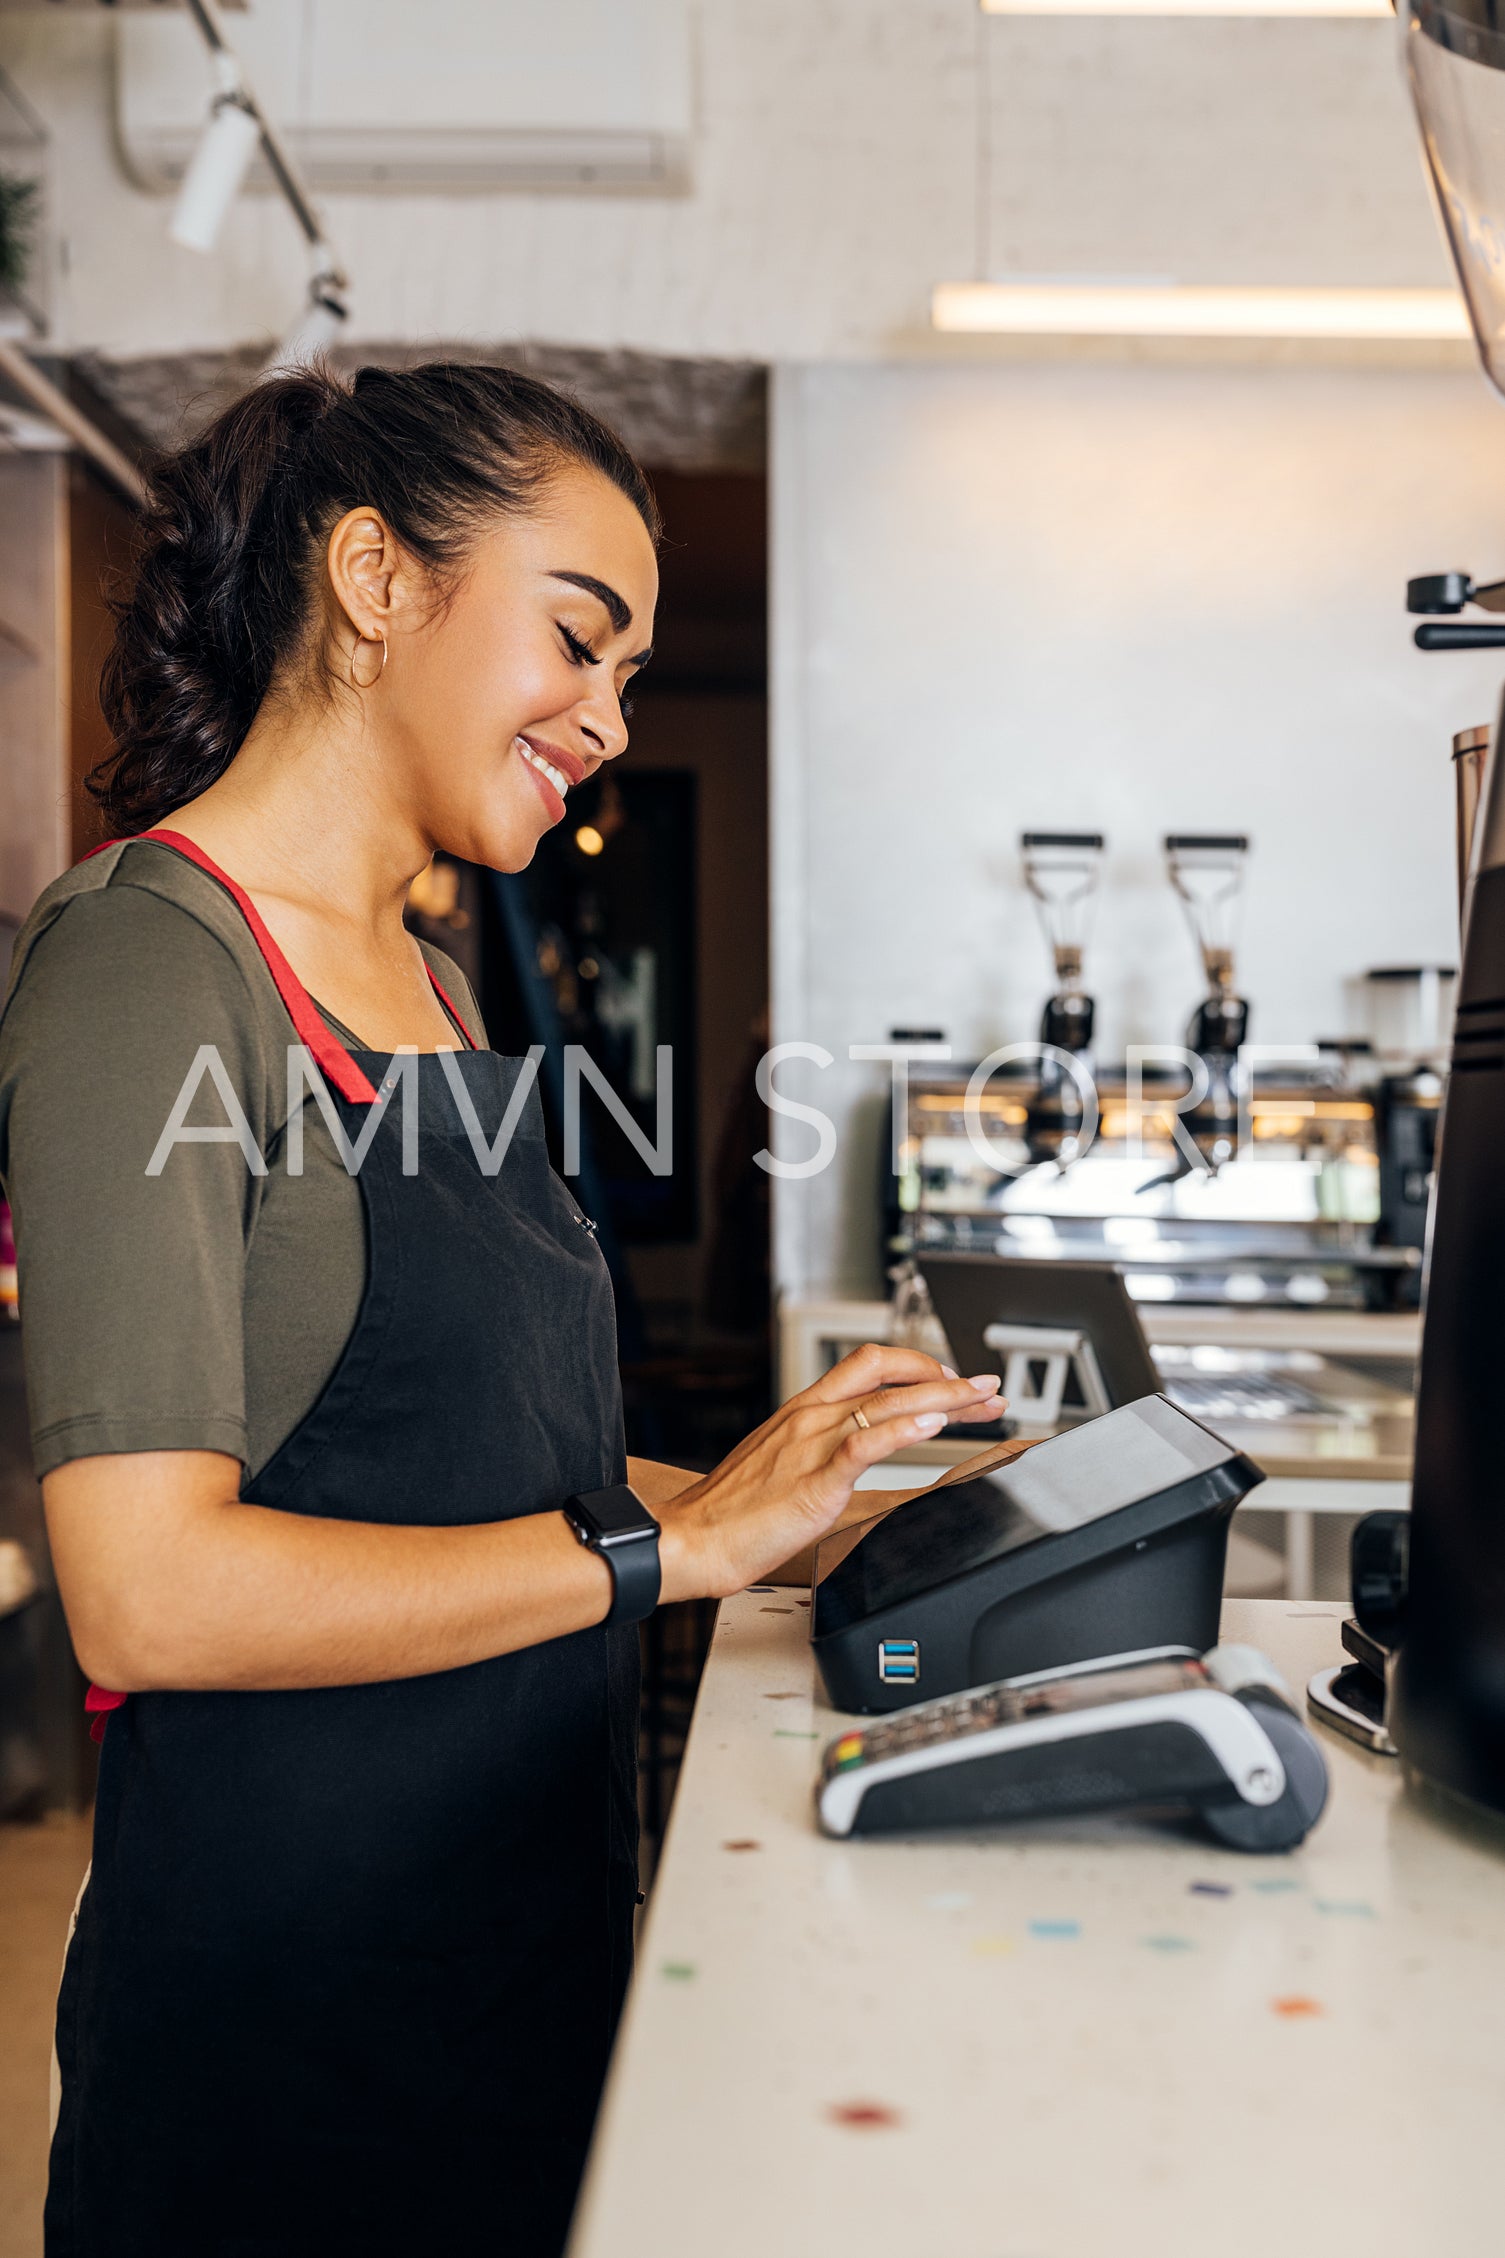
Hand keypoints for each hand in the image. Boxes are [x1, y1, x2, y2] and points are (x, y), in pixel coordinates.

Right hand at [657, 1344, 1004, 1602]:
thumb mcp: (781, 1467)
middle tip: (986, 1388)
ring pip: (886, 1404)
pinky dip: (903, 1431)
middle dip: (947, 1377)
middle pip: (888, 1374)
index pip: (869, 1364)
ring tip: (979, 1402)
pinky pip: (863, 1445)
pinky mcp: (814, 1482)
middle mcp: (810, 1417)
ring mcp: (812, 1446)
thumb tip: (857, 1463)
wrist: (690, 1539)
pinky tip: (932, 1427)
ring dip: (943, 1399)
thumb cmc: (729, 1513)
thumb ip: (820, 1455)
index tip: (952, 1380)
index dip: (918, 1365)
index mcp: (803, 1410)